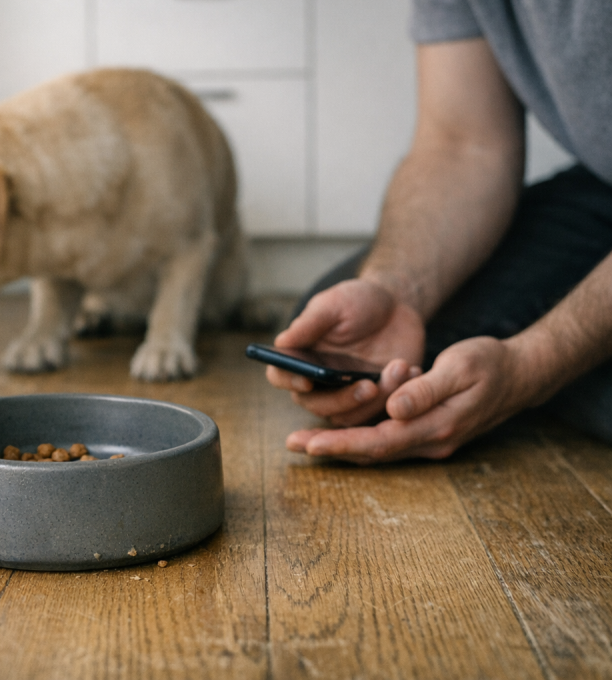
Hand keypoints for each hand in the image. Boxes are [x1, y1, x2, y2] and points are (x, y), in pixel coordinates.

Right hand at [265, 279, 425, 425]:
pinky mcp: (373, 403)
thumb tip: (282, 342)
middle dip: (341, 400)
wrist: (396, 308)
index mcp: (300, 357)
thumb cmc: (358, 302)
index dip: (289, 382)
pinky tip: (410, 371)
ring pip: (349, 417)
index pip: (281, 376)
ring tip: (398, 368)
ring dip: (374, 401)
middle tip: (368, 386)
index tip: (307, 381)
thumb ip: (311, 322)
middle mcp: (317, 383)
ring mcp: (345, 395)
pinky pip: (379, 414)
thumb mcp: (335, 303)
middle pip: (315, 406)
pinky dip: (396, 398)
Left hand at [285, 336, 535, 463]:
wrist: (522, 374)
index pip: (379, 441)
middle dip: (331, 448)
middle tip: (291, 443)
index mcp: (436, 425)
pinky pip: (388, 440)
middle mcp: (431, 441)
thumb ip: (426, 389)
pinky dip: (361, 437)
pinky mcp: (429, 433)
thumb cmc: (491, 363)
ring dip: (341, 444)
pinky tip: (336, 429)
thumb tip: (394, 408)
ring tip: (304, 439)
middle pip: (372, 451)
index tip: (309, 444)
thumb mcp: (460, 366)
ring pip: (378, 448)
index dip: (341, 443)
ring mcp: (431, 441)